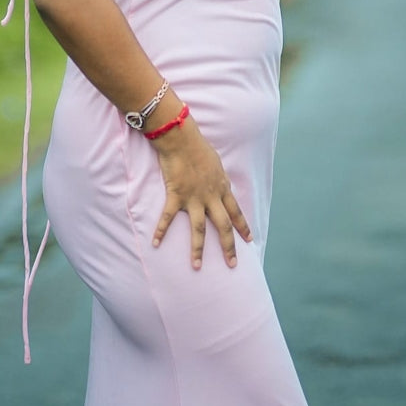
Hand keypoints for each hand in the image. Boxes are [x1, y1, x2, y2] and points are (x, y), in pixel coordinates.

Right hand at [150, 115, 252, 268]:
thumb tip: (221, 185)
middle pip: (223, 226)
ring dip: (198, 249)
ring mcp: (193, 198)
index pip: (236, 212)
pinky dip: (160, 230)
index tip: (249, 240)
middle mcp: (211, 197)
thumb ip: (219, 178)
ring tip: (196, 266)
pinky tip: (155, 243)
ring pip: (199, 229)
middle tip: (233, 264)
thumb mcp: (216, 163)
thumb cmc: (198, 147)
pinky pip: (168, 217)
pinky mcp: (176, 196)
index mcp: (222, 188)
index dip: (243, 227)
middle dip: (228, 247)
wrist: (181, 139)